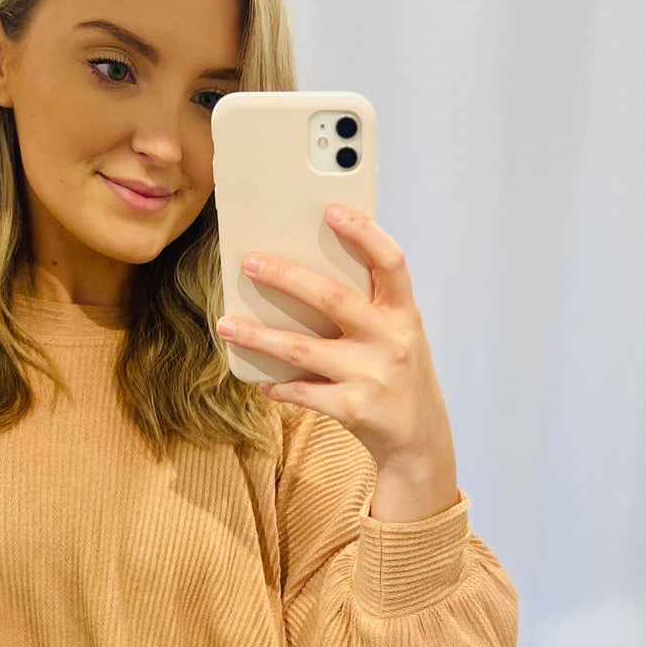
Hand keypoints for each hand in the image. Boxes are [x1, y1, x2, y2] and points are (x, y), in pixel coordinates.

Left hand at [216, 203, 458, 488]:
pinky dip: (277, 386)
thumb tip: (303, 271)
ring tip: (226, 325)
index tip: (331, 210)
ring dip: (259, 336)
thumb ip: (367, 306)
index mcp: (403, 313)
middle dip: (286, 277)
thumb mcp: (396, 334)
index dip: (363, 233)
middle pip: (332, 299)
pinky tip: (260, 381)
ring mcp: (372, 375)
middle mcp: (391, 340)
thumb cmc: (397, 372)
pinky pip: (302, 391)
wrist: (420, 436)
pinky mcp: (353, 408)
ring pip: (302, 349)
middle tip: (250, 262)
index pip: (390, 262)